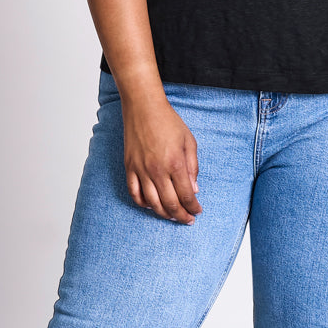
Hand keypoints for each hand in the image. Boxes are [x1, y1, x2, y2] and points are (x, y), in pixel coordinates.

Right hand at [121, 92, 201, 222]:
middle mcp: (158, 170)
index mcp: (175, 163)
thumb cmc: (168, 122)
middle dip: (181, 216)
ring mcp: (141, 170)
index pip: (186, 195)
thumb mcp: (189, 142)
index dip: (193, 208)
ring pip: (152, 203)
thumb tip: (194, 189)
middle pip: (170, 204)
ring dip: (164, 214)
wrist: (144, 108)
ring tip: (172, 216)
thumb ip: (193, 167)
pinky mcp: (130, 168)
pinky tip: (151, 205)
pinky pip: (134, 193)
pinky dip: (143, 203)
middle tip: (187, 219)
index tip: (197, 212)